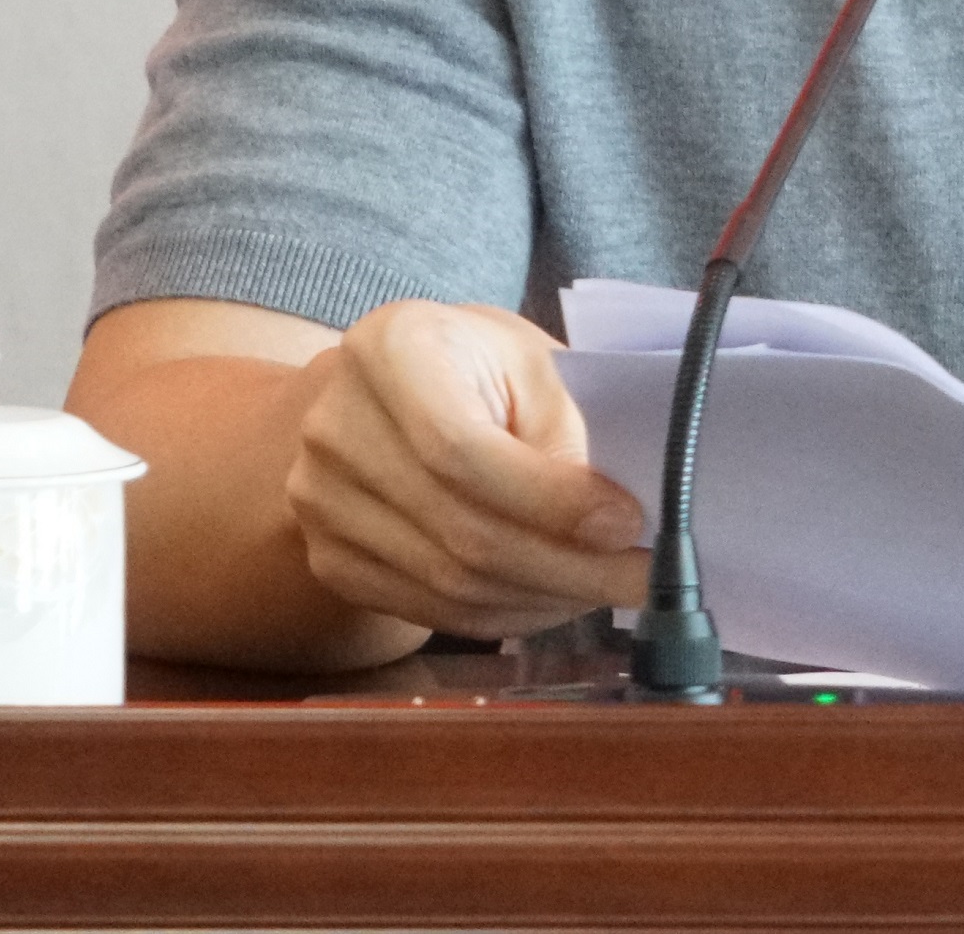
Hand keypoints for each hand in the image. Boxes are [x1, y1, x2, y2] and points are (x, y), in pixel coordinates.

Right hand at [277, 299, 649, 643]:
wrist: (380, 396)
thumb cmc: (474, 367)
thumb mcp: (528, 361)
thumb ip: (564, 429)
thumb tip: (614, 525)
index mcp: (390, 349)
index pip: (461, 448)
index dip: (549, 499)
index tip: (625, 524)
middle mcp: (335, 425)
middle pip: (460, 528)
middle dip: (567, 566)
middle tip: (643, 577)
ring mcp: (320, 500)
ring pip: (449, 583)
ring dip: (544, 597)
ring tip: (607, 587)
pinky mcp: (328, 559)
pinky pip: (430, 609)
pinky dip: (505, 614)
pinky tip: (553, 597)